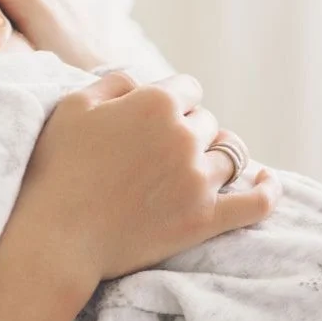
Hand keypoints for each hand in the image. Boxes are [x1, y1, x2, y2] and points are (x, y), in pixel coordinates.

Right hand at [10, 72, 280, 284]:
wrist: (56, 238)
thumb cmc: (55, 170)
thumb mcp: (73, 107)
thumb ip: (113, 83)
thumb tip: (140, 82)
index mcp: (155, 102)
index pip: (188, 88)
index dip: (171, 103)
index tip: (152, 122)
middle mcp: (185, 136)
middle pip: (207, 122)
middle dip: (188, 132)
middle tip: (158, 155)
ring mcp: (199, 180)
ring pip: (229, 155)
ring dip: (214, 158)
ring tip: (195, 170)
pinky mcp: (206, 219)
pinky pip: (257, 201)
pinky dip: (267, 189)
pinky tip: (265, 180)